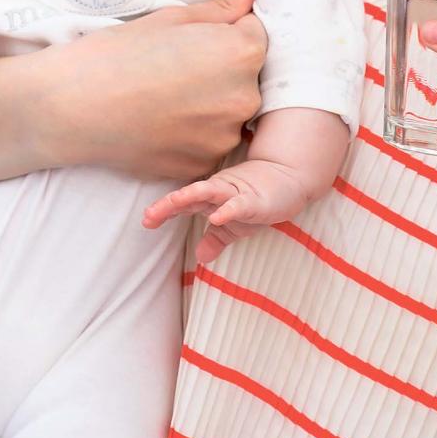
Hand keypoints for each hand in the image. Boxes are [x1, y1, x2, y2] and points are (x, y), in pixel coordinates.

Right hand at [31, 0, 267, 182]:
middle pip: (245, 77)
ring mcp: (223, 138)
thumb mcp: (170, 18)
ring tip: (162, 96)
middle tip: (172, 67)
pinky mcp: (201, 165)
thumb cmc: (116, 54)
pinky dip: (190, 133)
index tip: (191, 39)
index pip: (254, 34)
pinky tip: (157, 121)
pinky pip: (206, 142)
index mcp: (242, 54)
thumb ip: (221, 7)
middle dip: (220, 70)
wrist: (72, 107)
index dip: (224, 33)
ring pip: (226, 113)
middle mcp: (244, 99)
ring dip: (207, 105)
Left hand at [143, 164, 298, 262]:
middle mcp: (218, 192)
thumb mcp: (235, 227)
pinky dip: (227, 211)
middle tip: (148, 216)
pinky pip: (239, 205)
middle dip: (169, 205)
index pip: (183, 205)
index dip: (164, 211)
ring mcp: (236, 194)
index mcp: (210, 199)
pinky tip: (216, 218)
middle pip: (189, 197)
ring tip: (174, 202)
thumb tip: (201, 258)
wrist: (291, 179)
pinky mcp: (256, 201)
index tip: (146, 221)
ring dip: (191, 197)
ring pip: (210, 192)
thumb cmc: (259, 201)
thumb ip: (216, 239)